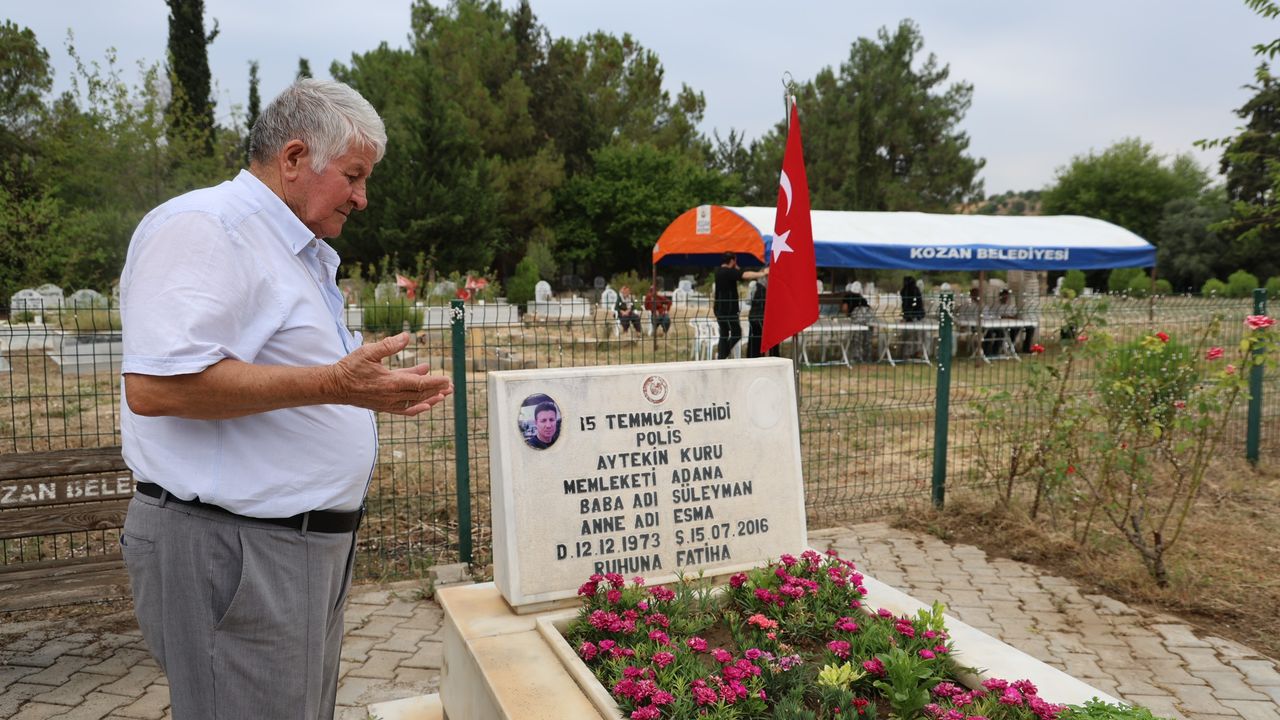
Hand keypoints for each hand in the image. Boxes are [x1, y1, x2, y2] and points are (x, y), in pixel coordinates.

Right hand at [328, 332, 453, 415]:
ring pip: (415, 403)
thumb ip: (389, 345)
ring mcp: (388, 403)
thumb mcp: (369, 351)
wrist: (335, 386)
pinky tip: (426, 406)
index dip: (435, 382)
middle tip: (452, 387)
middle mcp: (392, 396)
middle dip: (438, 390)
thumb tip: (406, 336)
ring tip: (444, 395)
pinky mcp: (384, 407)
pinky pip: (405, 410)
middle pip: (421, 394)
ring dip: (431, 399)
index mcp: (390, 382)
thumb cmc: (351, 367)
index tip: (448, 379)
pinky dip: (417, 409)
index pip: (419, 383)